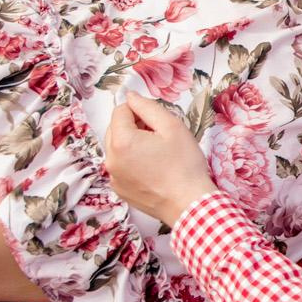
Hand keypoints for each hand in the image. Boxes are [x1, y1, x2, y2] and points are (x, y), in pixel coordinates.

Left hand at [103, 93, 215, 226]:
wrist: (189, 204)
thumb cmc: (184, 165)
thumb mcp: (172, 127)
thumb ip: (148, 107)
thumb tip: (131, 97)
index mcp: (121, 141)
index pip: (120, 111)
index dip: (139, 111)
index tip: (156, 122)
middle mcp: (111, 159)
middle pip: (115, 129)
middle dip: (134, 127)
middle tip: (159, 137)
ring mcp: (114, 177)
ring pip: (118, 149)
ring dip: (133, 145)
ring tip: (158, 155)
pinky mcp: (120, 190)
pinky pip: (121, 167)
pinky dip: (133, 163)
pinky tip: (153, 170)